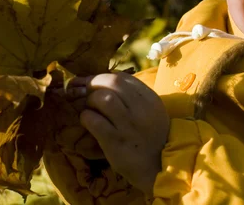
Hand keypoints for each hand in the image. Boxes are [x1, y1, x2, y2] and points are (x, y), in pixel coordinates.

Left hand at [76, 72, 169, 195]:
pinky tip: (88, 122)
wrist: (157, 167)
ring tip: (90, 109)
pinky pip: (93, 120)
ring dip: (90, 101)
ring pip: (102, 98)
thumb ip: (134, 97)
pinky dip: (86, 117)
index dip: (104, 76)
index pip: (123, 77)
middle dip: (94, 83)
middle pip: (111, 82)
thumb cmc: (151, 138)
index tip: (95, 82)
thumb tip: (105, 81)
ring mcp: (128, 124)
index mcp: (150, 99)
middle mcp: (140, 109)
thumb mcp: (152, 112)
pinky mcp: (115, 141)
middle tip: (87, 92)